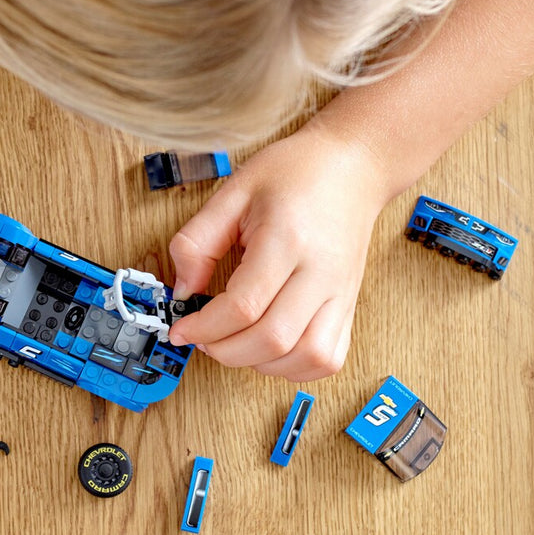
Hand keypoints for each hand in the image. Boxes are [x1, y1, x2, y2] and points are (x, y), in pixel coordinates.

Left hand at [166, 122, 391, 379]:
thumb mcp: (233, 192)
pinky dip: (293, 367)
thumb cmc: (296, 173)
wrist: (353, 168)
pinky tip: (269, 349)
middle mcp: (321, 272)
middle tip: (202, 336)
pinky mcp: (349, 306)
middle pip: (273, 339)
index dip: (204, 326)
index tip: (180, 328)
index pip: (244, 305)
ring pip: (306, 357)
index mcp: (288, 239)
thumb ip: (198, 241)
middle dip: (225, 349)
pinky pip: (327, 358)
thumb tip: (182, 291)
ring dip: (259, 363)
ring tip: (235, 341)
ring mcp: (341, 294)